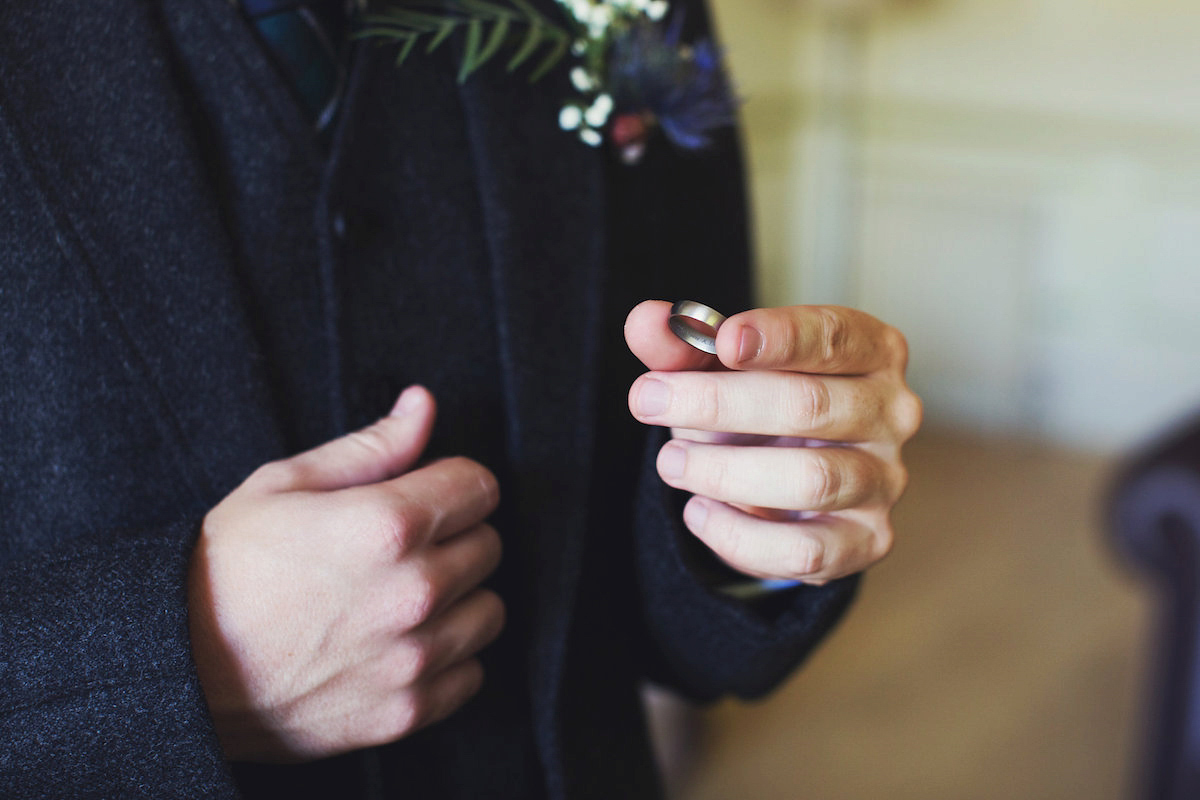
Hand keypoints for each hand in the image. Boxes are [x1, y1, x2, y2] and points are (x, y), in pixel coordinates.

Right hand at [187, 386, 504, 762]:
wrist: (179, 669)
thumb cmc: (227, 568)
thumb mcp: (286, 484)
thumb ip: (372, 445)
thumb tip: (424, 404)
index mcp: (389, 525)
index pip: (479, 486)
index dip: (452, 483)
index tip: (427, 494)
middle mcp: (414, 591)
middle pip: (488, 546)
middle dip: (454, 537)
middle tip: (402, 548)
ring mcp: (413, 656)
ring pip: (488, 611)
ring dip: (459, 600)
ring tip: (403, 598)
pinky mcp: (406, 710)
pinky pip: (470, 675)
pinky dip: (448, 660)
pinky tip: (402, 645)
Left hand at [626, 301, 921, 584]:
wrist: (779, 480)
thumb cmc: (755, 406)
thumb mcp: (716, 366)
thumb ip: (683, 343)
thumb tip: (647, 322)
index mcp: (872, 349)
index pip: (833, 335)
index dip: (779, 336)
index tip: (723, 341)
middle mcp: (893, 412)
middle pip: (811, 405)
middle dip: (718, 403)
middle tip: (647, 400)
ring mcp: (885, 480)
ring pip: (811, 480)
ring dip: (724, 472)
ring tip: (671, 463)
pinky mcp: (867, 541)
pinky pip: (805, 550)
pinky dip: (738, 535)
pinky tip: (699, 511)